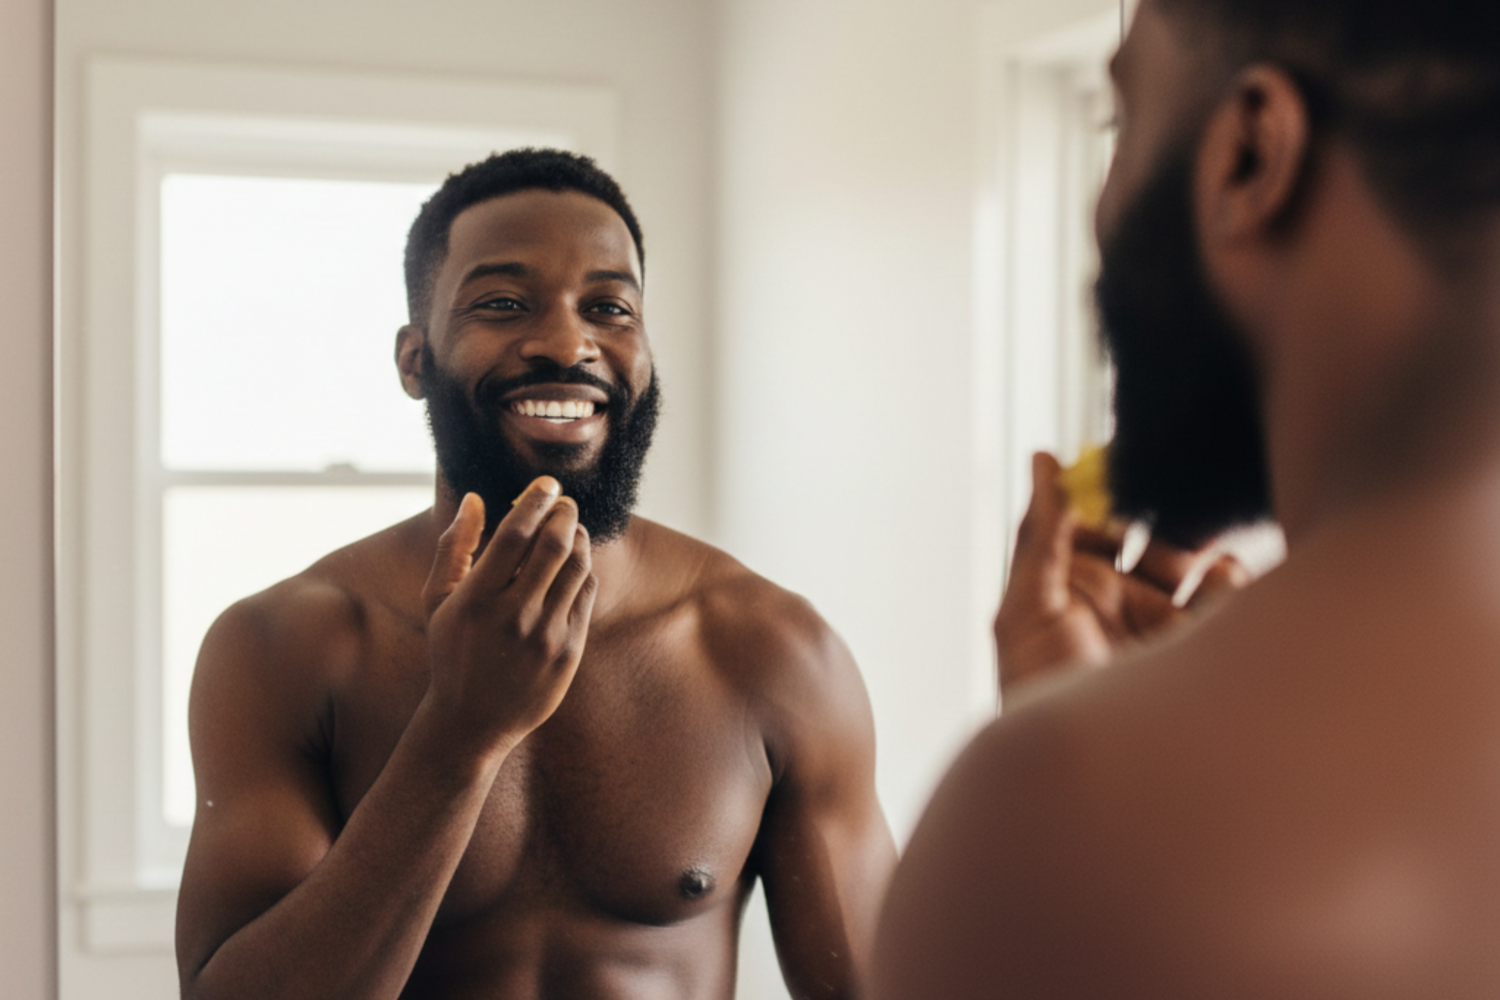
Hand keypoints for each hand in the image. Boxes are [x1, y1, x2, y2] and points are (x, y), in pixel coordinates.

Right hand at [421, 477, 597, 755]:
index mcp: (476, 601)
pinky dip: (583, 570)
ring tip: (572, 527)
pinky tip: (574, 561)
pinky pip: (585, 595)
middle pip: (553, 545)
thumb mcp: (437, 601)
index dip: (535, 501)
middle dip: (564, 513)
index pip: (514, 535)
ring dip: (579, 537)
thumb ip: (453, 546)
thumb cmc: (451, 653)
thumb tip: (474, 499)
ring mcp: (545, 636)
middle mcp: (514, 617)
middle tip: (564, 501)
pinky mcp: (569, 652)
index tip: (546, 484)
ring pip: (577, 568)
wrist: (471, 722)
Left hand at [993, 453, 1247, 697]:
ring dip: (1204, 559)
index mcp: (1074, 586)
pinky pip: (1227, 603)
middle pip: (1154, 543)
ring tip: (1202, 567)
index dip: (1117, 503)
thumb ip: (1041, 533)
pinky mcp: (1200, 652)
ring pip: (1195, 570)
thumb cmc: (1039, 691)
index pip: (1100, 524)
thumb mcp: (1027, 606)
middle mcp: (1120, 604)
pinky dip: (1231, 584)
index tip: (1135, 480)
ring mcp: (1164, 630)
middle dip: (1171, 532)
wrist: (1087, 773)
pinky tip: (1225, 581)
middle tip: (1176, 529)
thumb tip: (1044, 459)